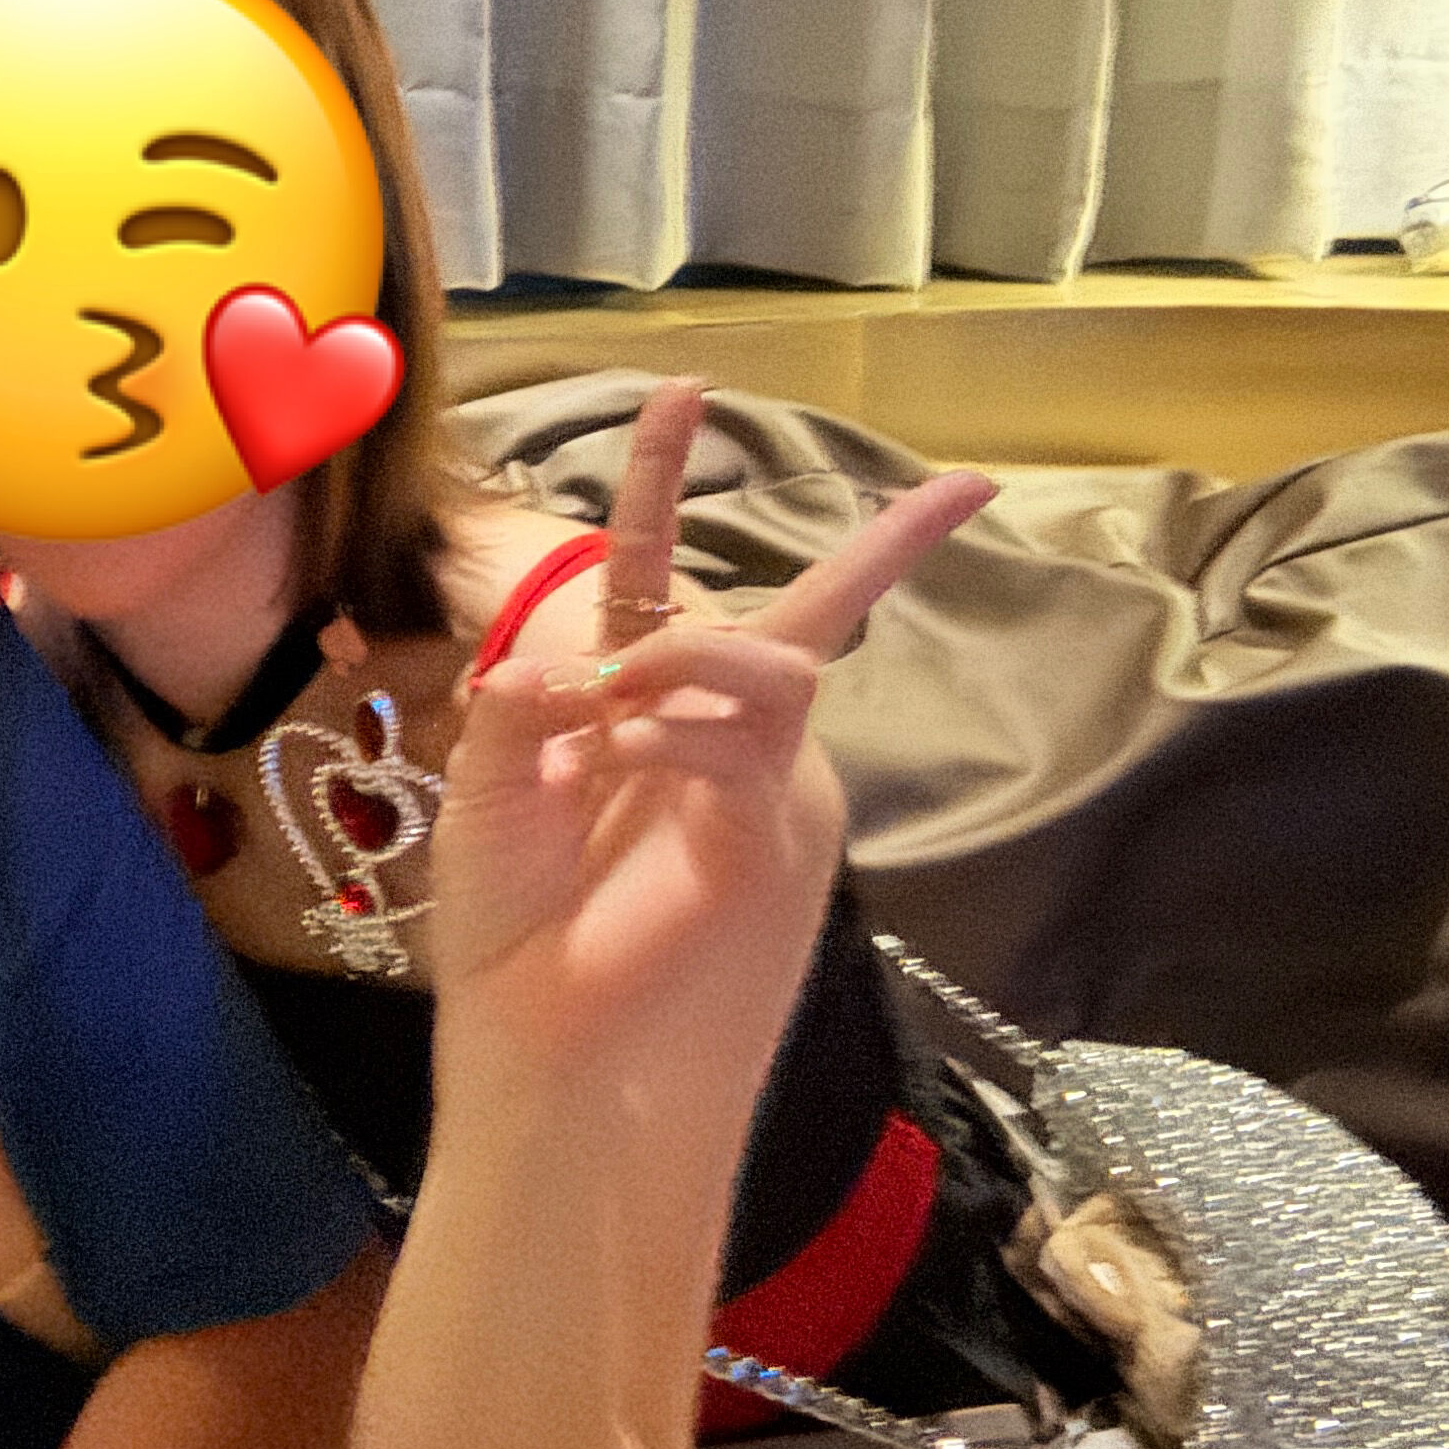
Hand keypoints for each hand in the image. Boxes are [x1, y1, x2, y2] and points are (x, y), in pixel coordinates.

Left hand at [425, 379, 992, 1054]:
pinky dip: (674, 729)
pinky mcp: (782, 836)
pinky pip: (752, 735)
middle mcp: (716, 741)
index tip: (683, 391)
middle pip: (800, 613)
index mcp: (637, 715)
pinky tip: (617, 759)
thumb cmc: (516, 936)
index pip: (660, 576)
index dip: (665, 482)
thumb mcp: (485, 787)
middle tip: (963, 490)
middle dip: (888, 546)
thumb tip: (576, 659)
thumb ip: (522, 701)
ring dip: (681, 659)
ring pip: (773, 658)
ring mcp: (767, 789)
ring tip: (601, 720)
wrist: (551, 1057)